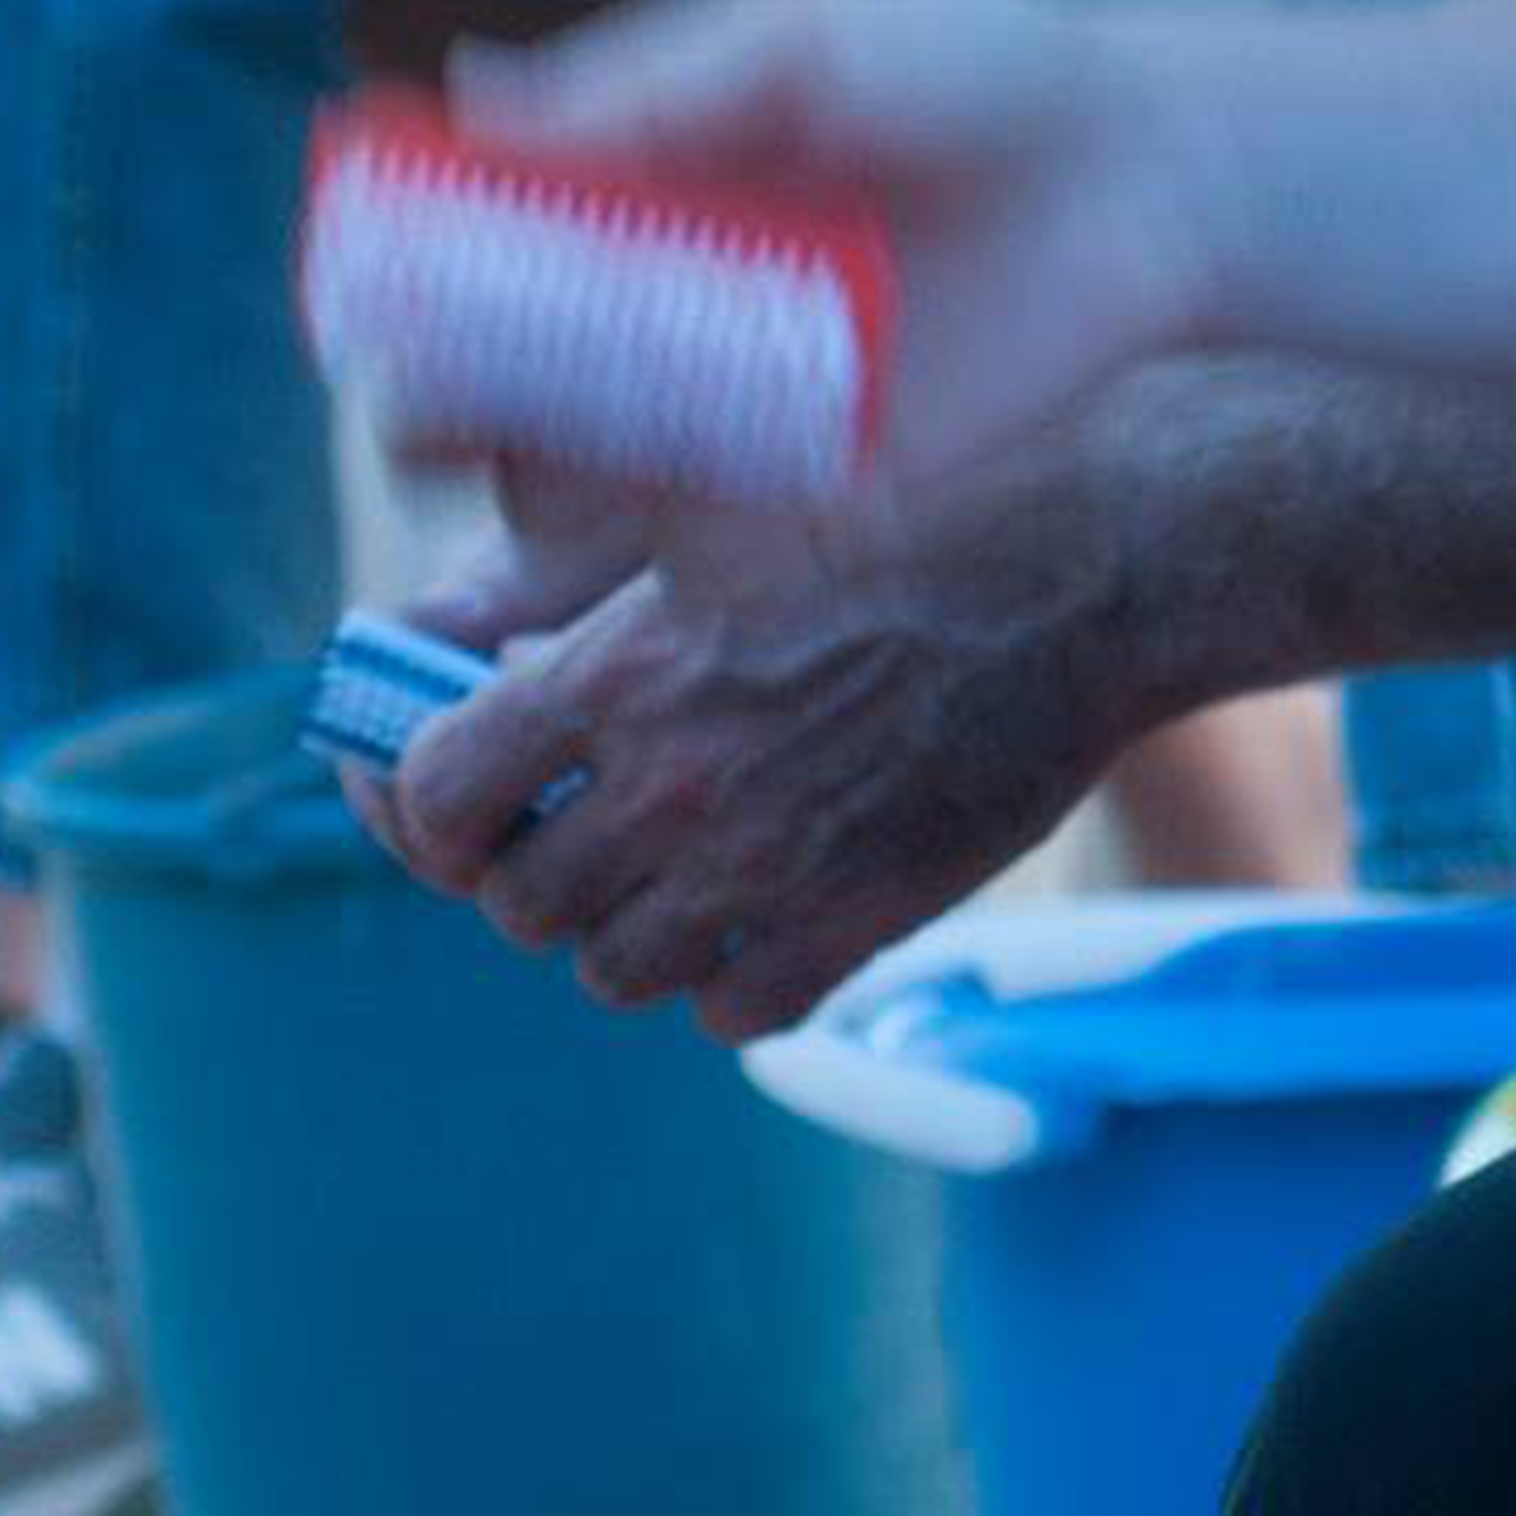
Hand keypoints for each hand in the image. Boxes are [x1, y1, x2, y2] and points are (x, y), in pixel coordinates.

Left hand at [343, 430, 1182, 1035]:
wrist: (1095, 564)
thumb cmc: (912, 502)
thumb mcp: (719, 501)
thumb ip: (571, 571)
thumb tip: (451, 628)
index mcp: (620, 668)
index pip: (439, 795)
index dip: (420, 810)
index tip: (451, 804)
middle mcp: (676, 780)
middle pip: (519, 901)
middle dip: (525, 872)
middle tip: (569, 834)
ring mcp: (770, 861)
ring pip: (615, 973)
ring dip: (620, 934)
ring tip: (662, 881)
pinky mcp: (863, 916)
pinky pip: (735, 1013)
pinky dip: (723, 984)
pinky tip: (753, 922)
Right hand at [458, 0, 1232, 485]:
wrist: (1161, 174)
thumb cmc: (996, 71)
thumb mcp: (803, 38)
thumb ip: (647, 83)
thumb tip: (474, 100)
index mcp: (675, 176)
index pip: (501, 234)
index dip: (417, 264)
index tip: (359, 281)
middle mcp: (695, 290)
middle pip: (514, 362)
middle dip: (440, 385)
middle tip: (412, 384)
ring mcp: (752, 386)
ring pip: (580, 459)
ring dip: (512, 466)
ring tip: (483, 439)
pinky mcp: (824, 469)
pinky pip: (695, 524)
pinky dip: (630, 529)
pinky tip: (596, 506)